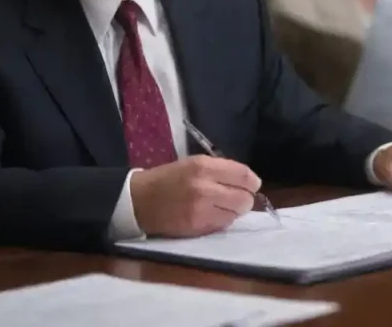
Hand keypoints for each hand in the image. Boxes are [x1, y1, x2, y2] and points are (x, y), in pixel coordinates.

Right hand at [129, 155, 261, 237]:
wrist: (138, 201)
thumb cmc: (168, 179)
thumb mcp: (194, 164)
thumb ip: (221, 170)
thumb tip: (248, 182)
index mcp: (204, 167)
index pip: (243, 175)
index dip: (253, 182)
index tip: (252, 185)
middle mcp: (205, 188)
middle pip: (244, 198)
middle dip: (245, 199)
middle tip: (236, 198)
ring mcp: (201, 210)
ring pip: (236, 214)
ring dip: (233, 212)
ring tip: (220, 207)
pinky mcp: (196, 227)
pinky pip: (222, 225)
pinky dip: (221, 221)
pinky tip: (209, 215)